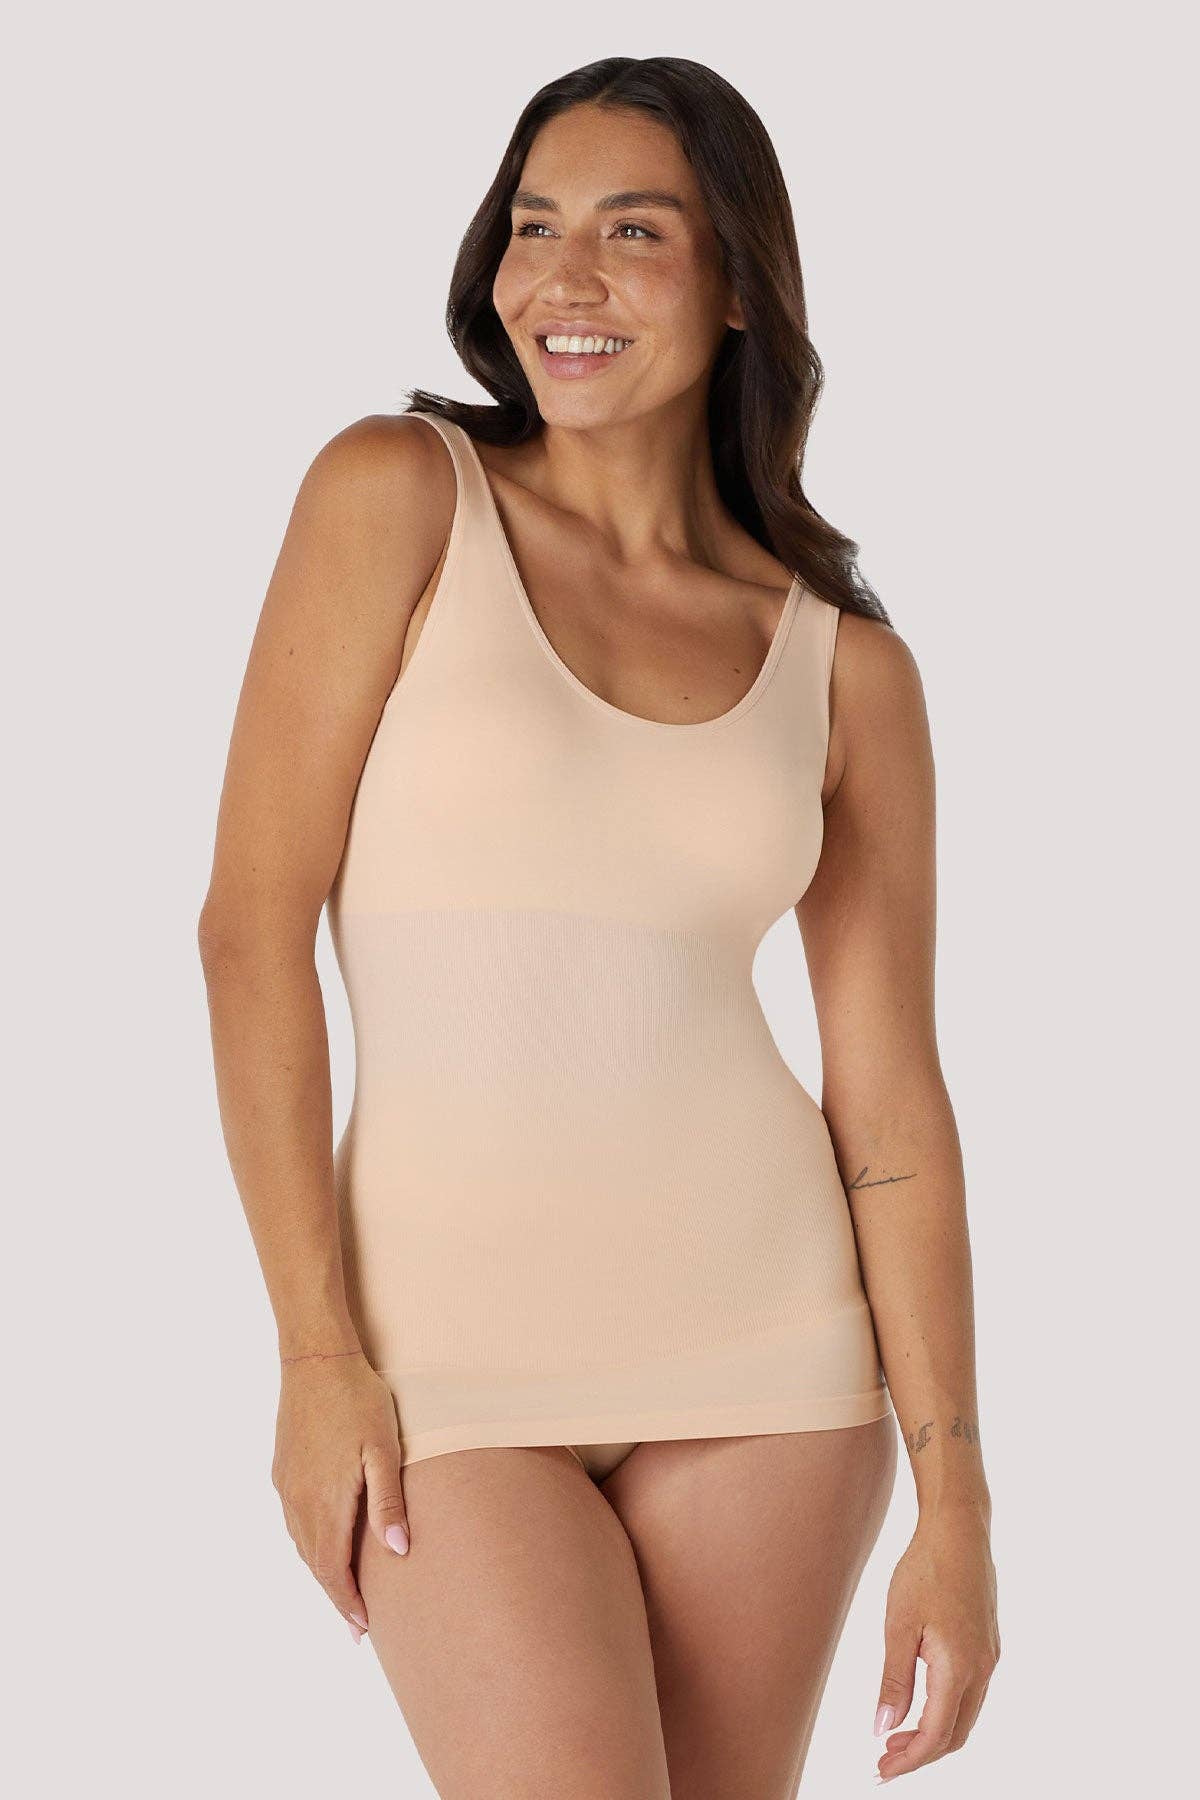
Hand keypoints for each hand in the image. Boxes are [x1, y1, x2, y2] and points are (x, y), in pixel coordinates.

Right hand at [270, 1352, 410, 1641]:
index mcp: (325, 1502)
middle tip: (356, 1624)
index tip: (361, 1628)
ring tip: (342, 1590)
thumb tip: (398, 1552)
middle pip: (314, 1563)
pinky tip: (322, 1542)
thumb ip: (387, 1502)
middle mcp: (298, 1500)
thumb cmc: (358, 1400)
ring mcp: (286, 1485)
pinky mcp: (282, 1469)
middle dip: (335, 1594)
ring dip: (321, 1570)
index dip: (346, 1601)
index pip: (332, 1569)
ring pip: (301, 1543)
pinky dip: (309, 1543)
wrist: (315, 1358)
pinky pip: (293, 1520)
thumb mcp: (383, 1449)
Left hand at [873, 1506, 999, 1781]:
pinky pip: (971, 1694)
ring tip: (896, 1737)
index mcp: (959, 1668)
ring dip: (934, 1734)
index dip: (908, 1760)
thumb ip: (893, 1680)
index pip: (935, 1735)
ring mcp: (989, 1657)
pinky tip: (921, 1704)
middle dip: (921, 1754)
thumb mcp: (898, 1625)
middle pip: (955, 1734)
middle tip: (884, 1759)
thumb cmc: (925, 1570)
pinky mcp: (988, 1645)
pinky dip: (946, 1711)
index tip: (880, 1771)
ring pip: (965, 1716)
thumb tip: (883, 1729)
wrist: (959, 1529)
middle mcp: (981, 1669)